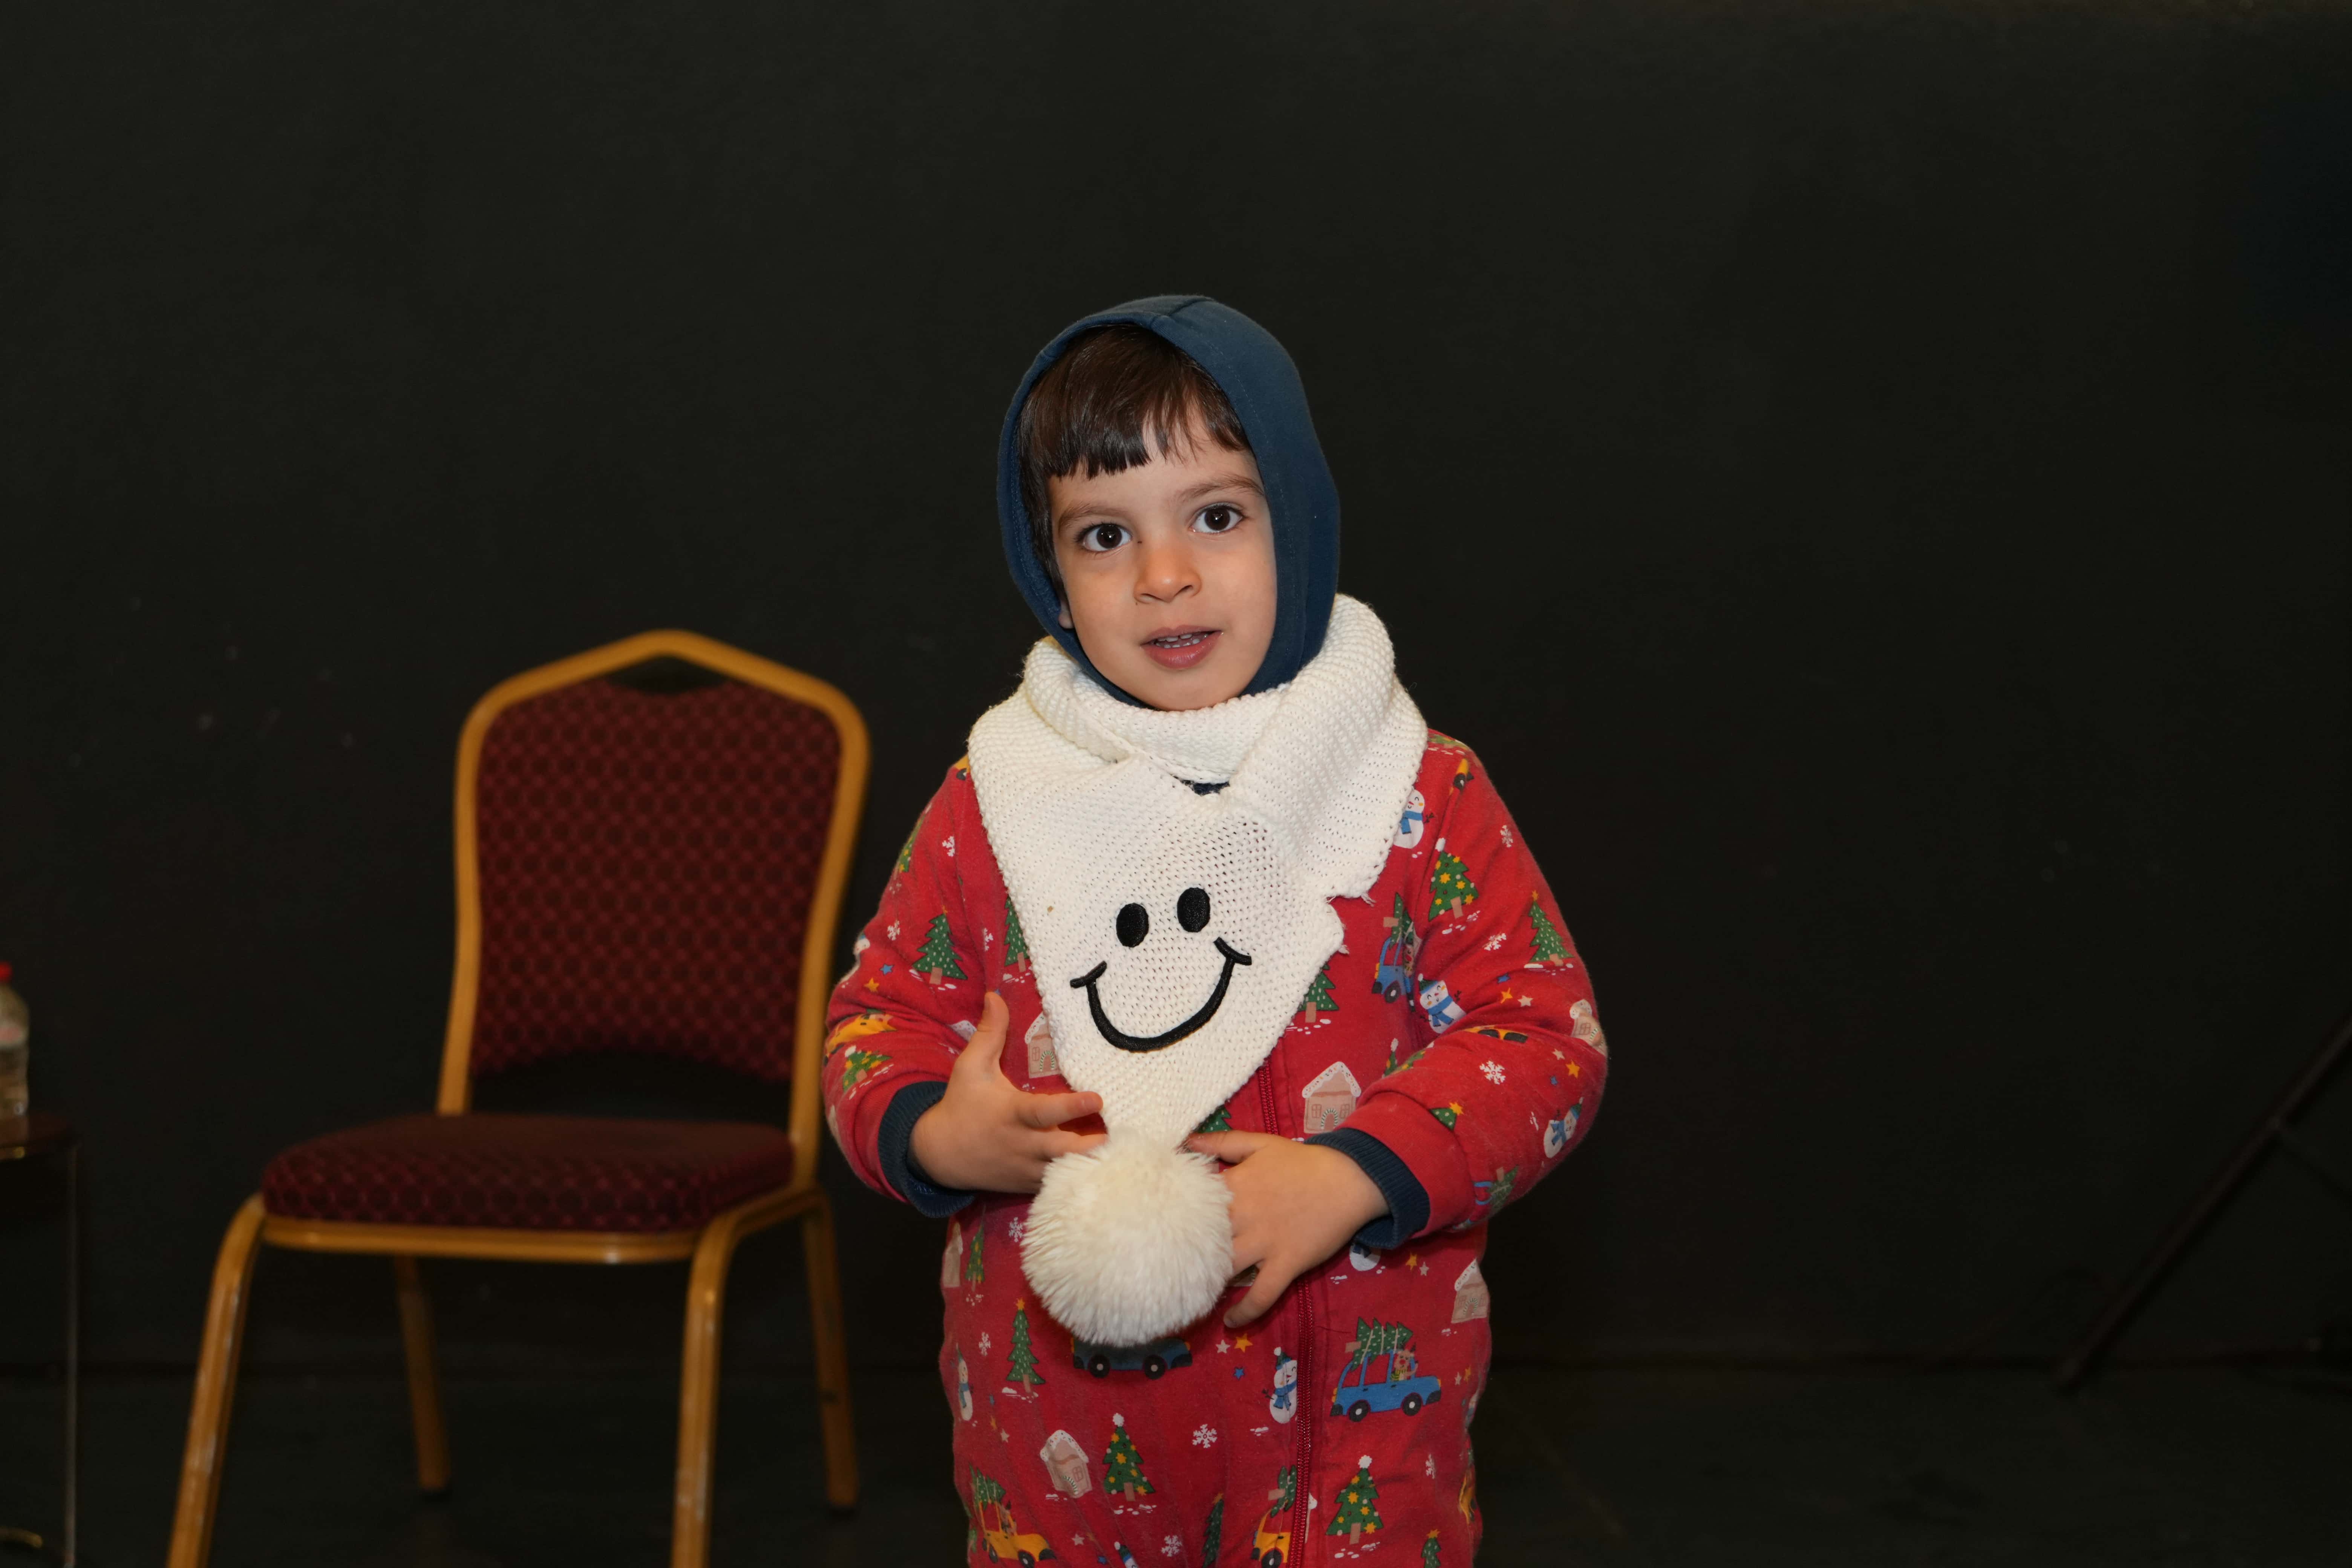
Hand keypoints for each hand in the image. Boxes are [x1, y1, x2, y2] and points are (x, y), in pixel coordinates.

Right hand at [909, 993, 1105, 1193]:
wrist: (940, 1154)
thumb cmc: (961, 1104)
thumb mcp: (971, 1066)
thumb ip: (990, 1033)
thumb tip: (996, 995)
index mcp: (1012, 1114)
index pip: (1045, 1113)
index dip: (1072, 1107)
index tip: (1098, 1098)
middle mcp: (1023, 1144)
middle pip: (1066, 1151)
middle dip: (1095, 1146)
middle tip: (1124, 1133)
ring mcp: (1028, 1169)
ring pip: (1066, 1173)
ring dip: (1093, 1164)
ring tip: (1126, 1152)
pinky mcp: (1029, 1184)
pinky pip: (1059, 1186)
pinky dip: (1080, 1179)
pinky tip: (1107, 1171)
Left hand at [1185, 1131, 1387, 1327]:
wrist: (1349, 1178)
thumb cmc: (1303, 1161)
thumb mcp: (1259, 1144)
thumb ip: (1220, 1143)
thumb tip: (1184, 1142)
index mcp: (1235, 1186)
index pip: (1192, 1204)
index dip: (1174, 1217)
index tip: (1159, 1229)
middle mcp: (1244, 1216)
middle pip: (1203, 1240)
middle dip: (1184, 1254)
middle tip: (1166, 1269)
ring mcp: (1265, 1243)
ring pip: (1226, 1269)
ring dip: (1208, 1284)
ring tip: (1191, 1296)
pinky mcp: (1287, 1264)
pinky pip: (1262, 1294)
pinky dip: (1246, 1311)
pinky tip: (1230, 1322)